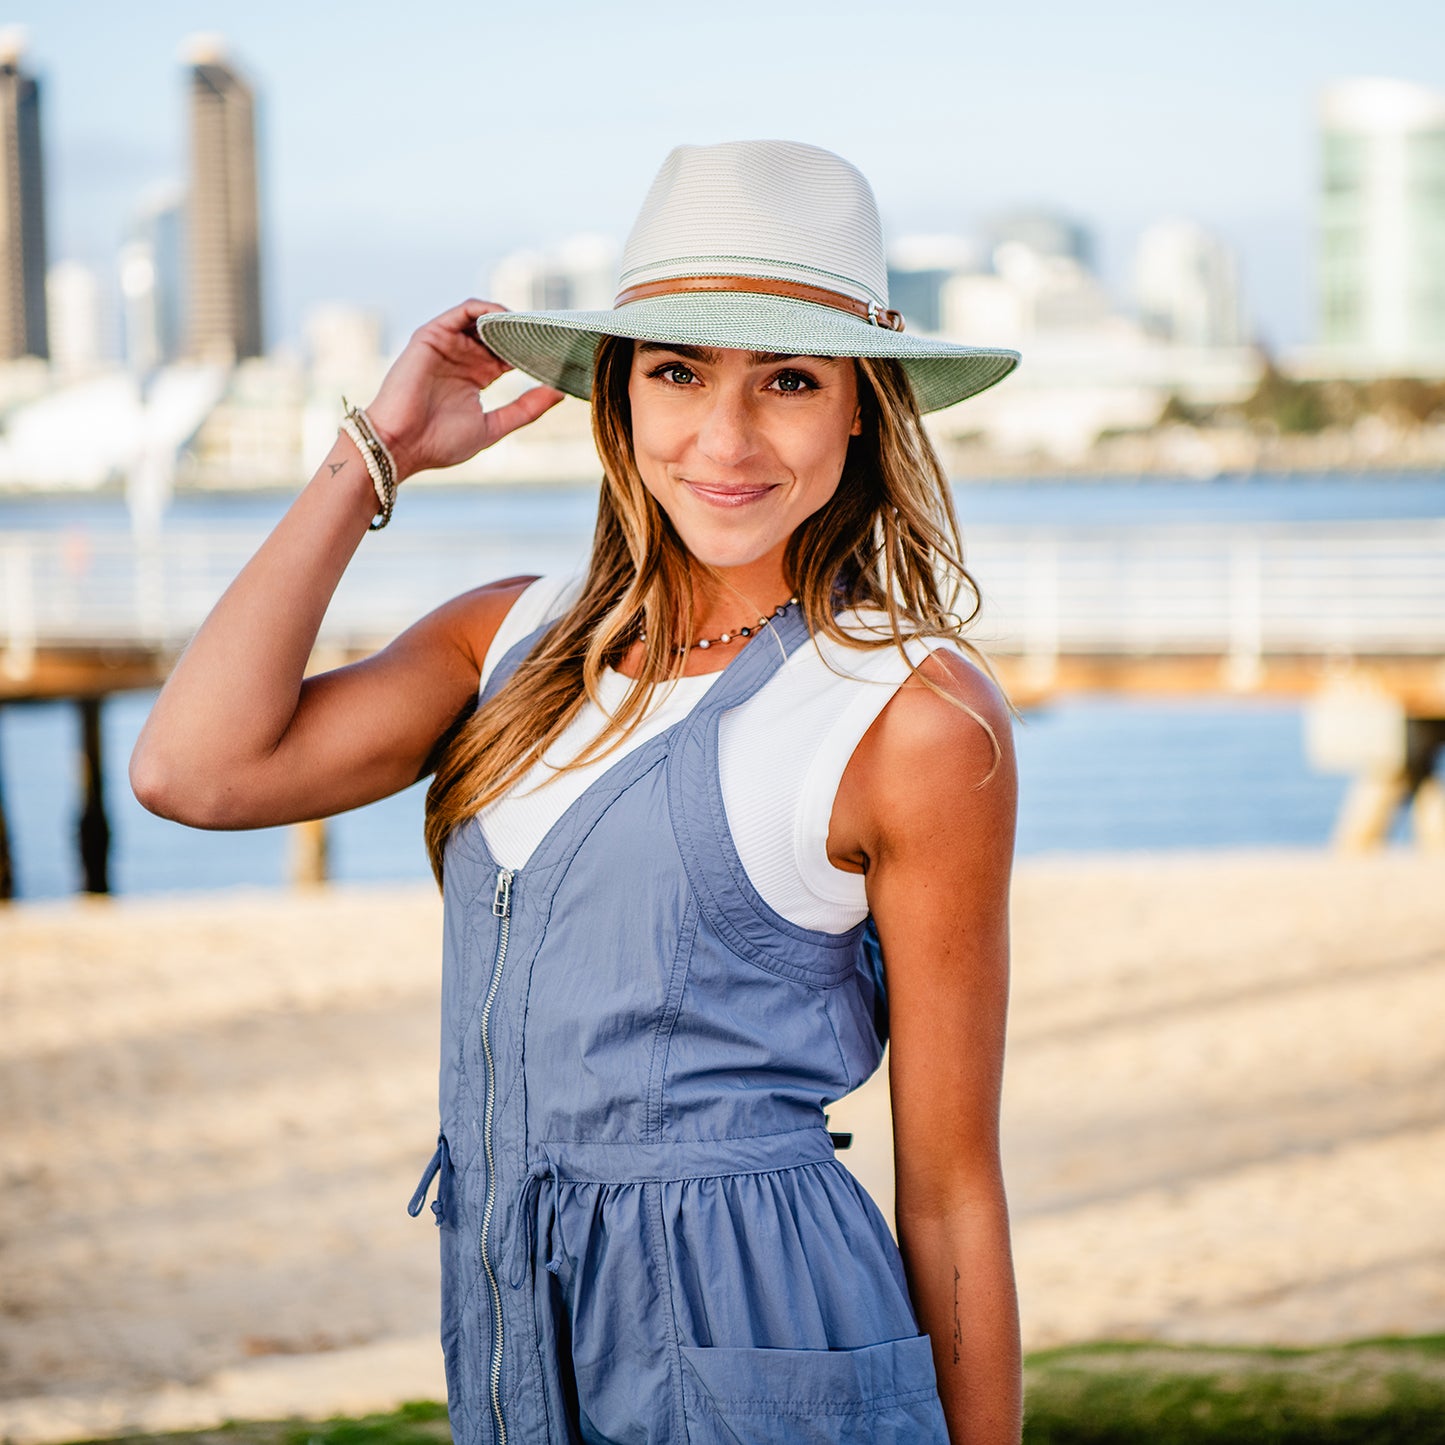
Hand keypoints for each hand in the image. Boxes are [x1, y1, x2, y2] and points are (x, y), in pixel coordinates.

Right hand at [362, 299, 564, 480]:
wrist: (400, 446)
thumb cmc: (439, 442)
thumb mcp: (494, 426)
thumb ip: (526, 409)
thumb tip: (559, 393)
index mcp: (477, 377)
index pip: (511, 355)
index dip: (534, 351)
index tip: (561, 352)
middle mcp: (463, 357)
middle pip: (500, 333)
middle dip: (526, 331)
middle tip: (555, 333)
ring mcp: (447, 345)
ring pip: (484, 319)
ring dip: (510, 318)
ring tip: (533, 325)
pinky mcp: (432, 335)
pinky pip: (463, 311)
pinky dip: (487, 309)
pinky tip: (508, 319)